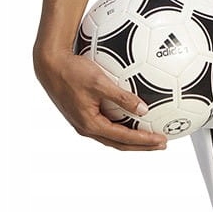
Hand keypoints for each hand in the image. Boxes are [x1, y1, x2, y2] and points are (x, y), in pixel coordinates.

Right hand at [34, 49, 167, 149]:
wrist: (51, 65)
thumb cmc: (73, 72)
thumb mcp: (100, 82)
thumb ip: (121, 97)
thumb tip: (144, 109)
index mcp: (90, 124)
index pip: (123, 138)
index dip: (144, 141)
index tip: (161, 141)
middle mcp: (87, 127)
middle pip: (119, 142)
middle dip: (141, 145)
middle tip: (162, 144)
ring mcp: (85, 121)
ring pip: (113, 135)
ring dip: (132, 137)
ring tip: (150, 135)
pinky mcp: (84, 113)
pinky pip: (107, 123)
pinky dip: (122, 125)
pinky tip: (132, 116)